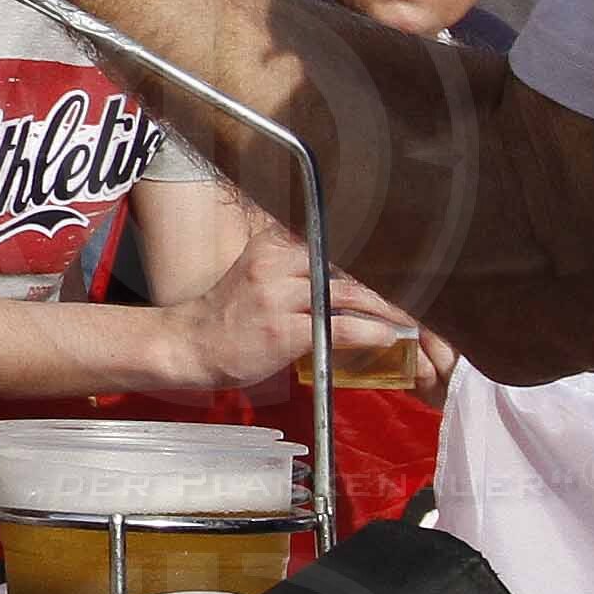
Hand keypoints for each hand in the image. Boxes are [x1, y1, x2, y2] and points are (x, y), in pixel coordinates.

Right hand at [170, 224, 420, 387]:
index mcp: (269, 248)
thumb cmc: (223, 320)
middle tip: (403, 307)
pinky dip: (368, 330)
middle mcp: (275, 265)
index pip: (329, 257)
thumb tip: (339, 291)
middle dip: (376, 294)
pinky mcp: (283, 328)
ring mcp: (279, 296)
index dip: (360, 276)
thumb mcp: (256, 281)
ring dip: (381, 311)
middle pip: (342, 274)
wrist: (190, 345)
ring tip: (403, 321)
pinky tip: (385, 336)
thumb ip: (293, 279)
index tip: (383, 290)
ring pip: (346, 296)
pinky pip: (338, 326)